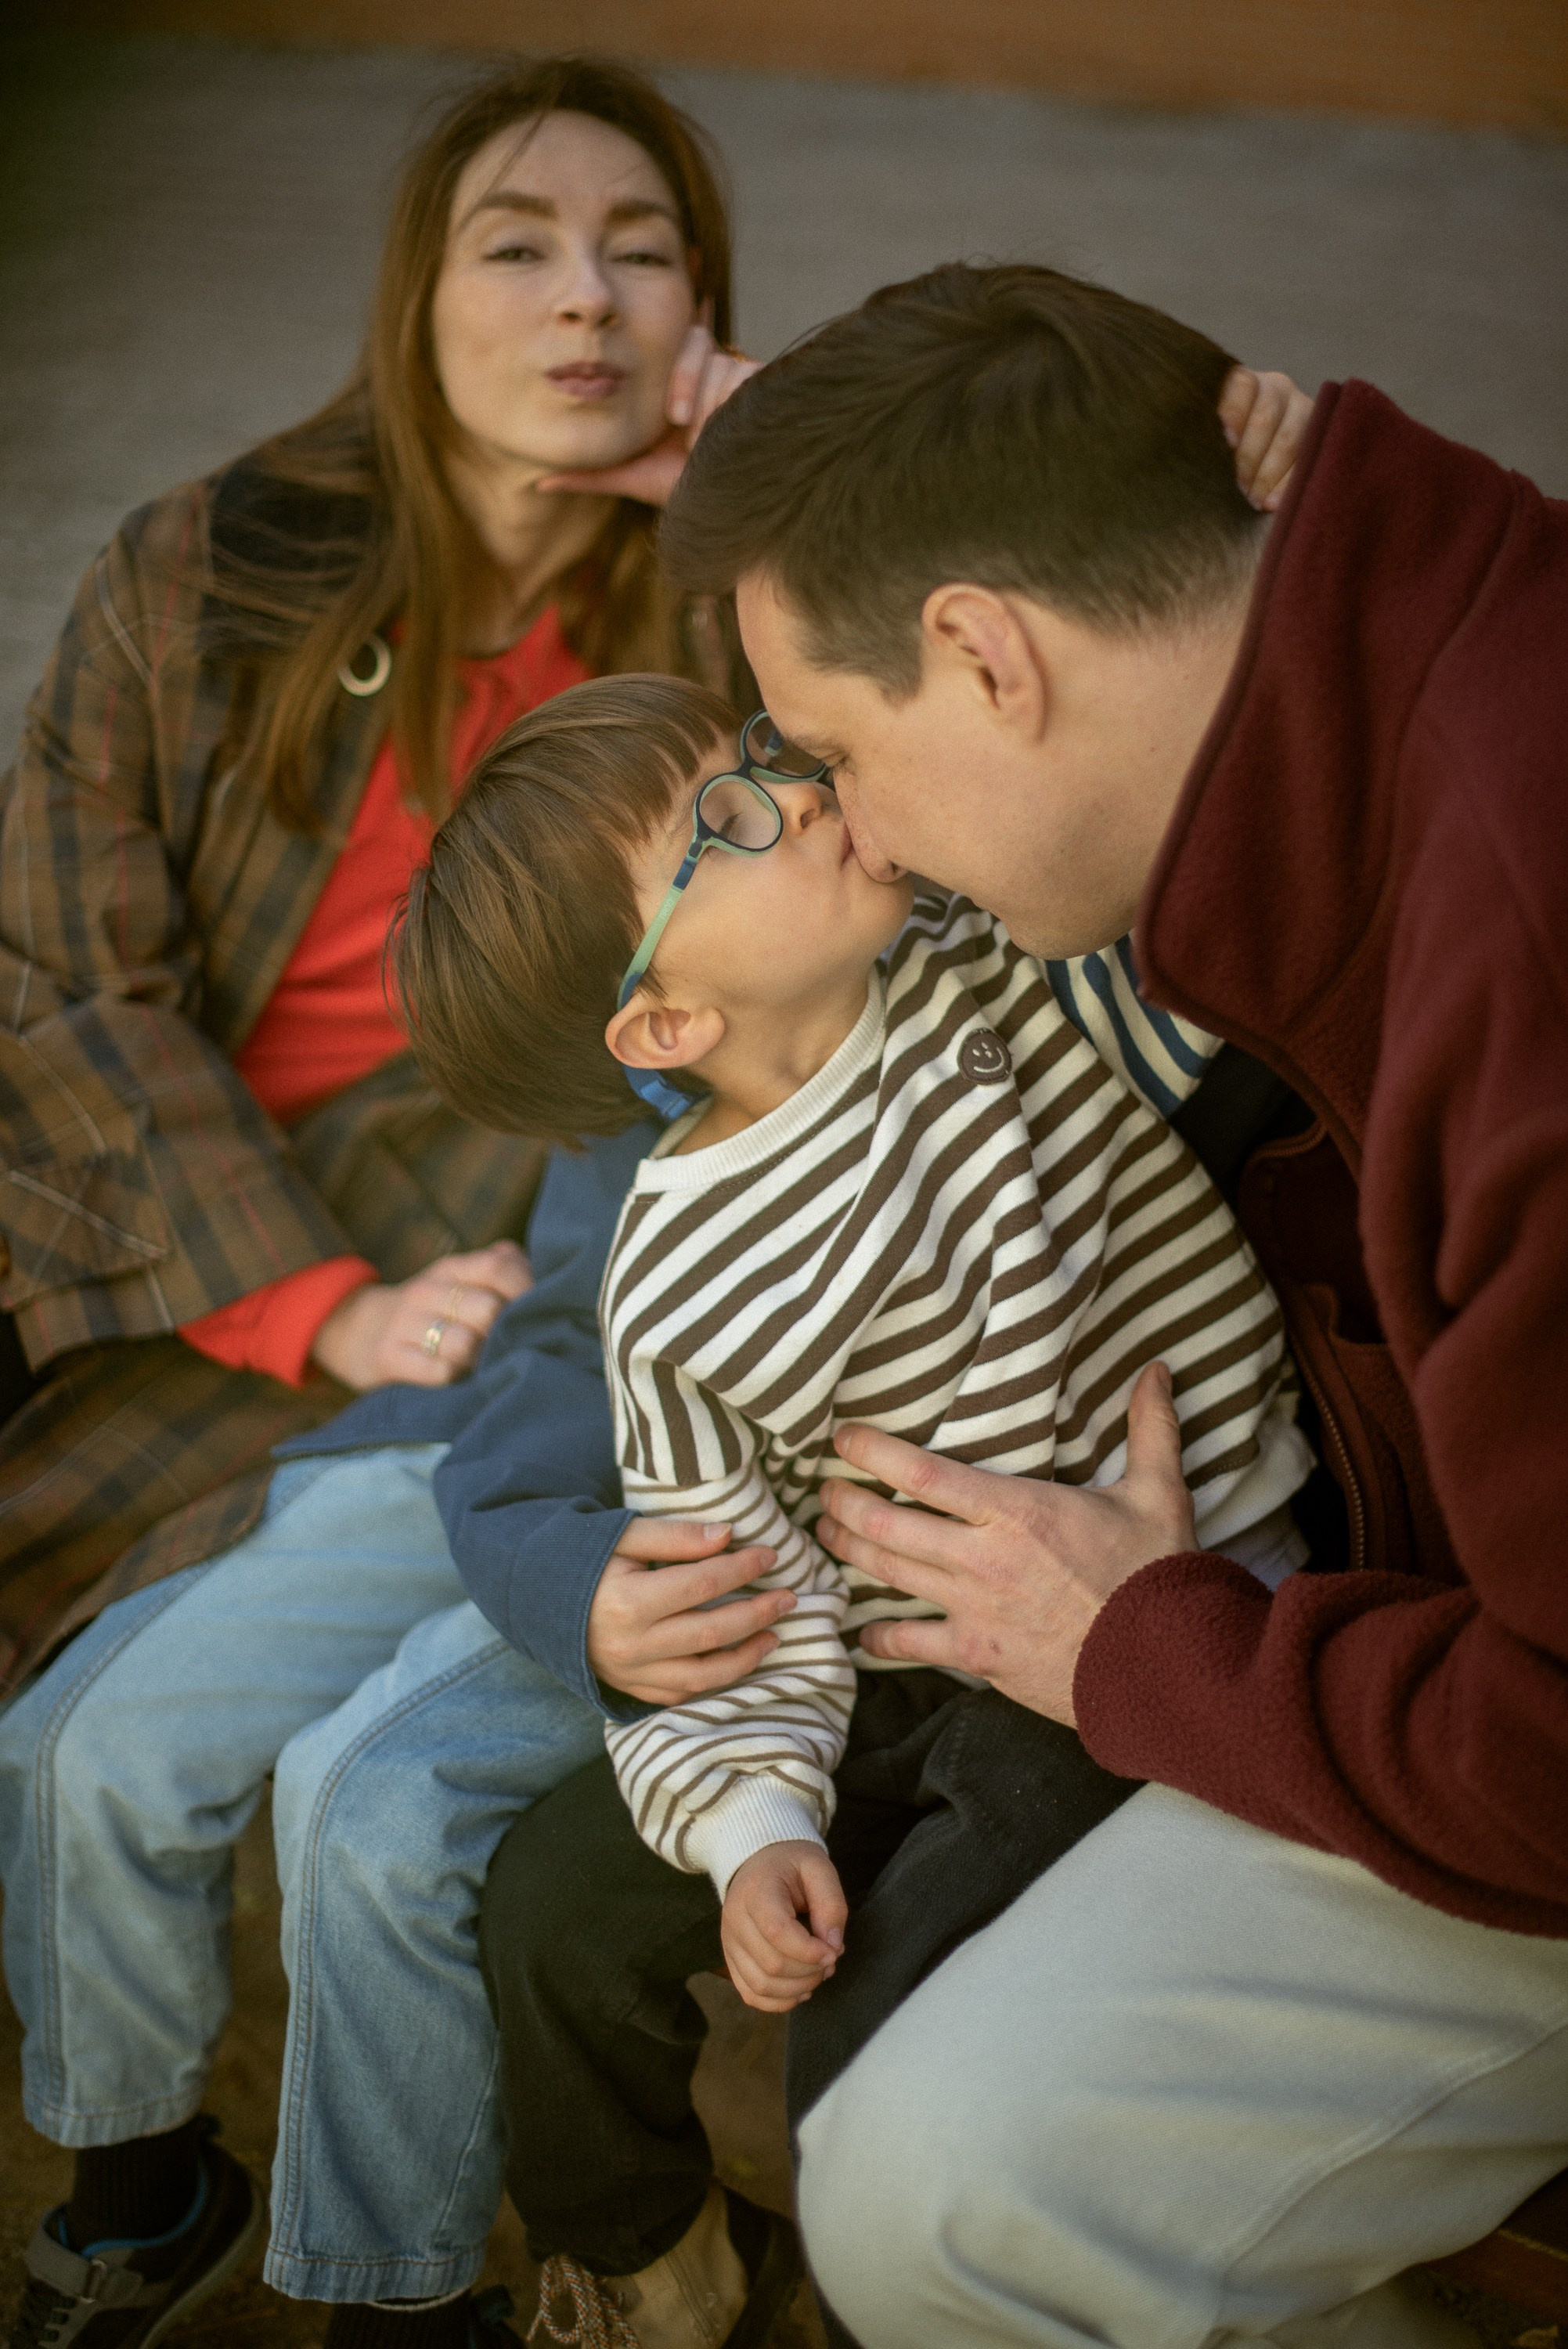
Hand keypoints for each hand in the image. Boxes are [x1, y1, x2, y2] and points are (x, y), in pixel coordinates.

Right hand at [309, 1241, 530, 1390]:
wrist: (355, 1330)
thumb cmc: (431, 1310)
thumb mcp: (459, 1282)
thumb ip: (502, 1271)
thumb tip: (551, 1276)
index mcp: (452, 1269)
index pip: (500, 1265)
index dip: (528, 1290)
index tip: (541, 1314)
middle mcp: (428, 1290)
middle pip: (489, 1309)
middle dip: (506, 1334)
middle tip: (510, 1349)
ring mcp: (405, 1323)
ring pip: (465, 1344)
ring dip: (481, 1361)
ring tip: (482, 1366)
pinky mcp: (388, 1357)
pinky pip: (438, 1372)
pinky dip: (454, 1378)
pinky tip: (456, 1379)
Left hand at [535, 322, 759, 506]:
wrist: (730, 512)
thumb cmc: (686, 494)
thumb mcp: (633, 478)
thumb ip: (591, 474)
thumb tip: (539, 482)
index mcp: (681, 383)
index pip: (676, 341)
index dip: (671, 363)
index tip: (666, 413)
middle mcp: (712, 373)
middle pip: (697, 342)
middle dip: (687, 380)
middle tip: (680, 424)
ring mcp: (741, 378)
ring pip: (723, 363)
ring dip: (710, 406)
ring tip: (705, 445)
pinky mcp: (765, 386)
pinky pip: (745, 375)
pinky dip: (733, 406)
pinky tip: (729, 438)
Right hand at [587, 1518, 791, 1702]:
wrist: (539, 1598)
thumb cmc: (586, 1558)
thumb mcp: (625, 1535)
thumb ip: (676, 1536)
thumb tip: (728, 1535)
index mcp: (627, 1601)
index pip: (701, 1584)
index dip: (741, 1568)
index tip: (769, 1554)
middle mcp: (631, 1645)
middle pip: (711, 1631)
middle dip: (757, 1613)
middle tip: (788, 1597)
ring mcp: (631, 1674)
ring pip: (703, 1673)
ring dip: (746, 1656)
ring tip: (774, 1635)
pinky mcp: (632, 1689)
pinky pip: (682, 1693)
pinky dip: (715, 1680)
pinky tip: (737, 1660)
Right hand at [722, 1841, 846, 2012]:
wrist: (758, 1861)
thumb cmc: (791, 1863)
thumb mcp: (818, 1868)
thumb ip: (831, 1904)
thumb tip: (833, 1946)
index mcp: (756, 1892)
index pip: (777, 1932)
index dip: (809, 1951)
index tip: (834, 1950)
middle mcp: (735, 1920)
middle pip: (771, 1965)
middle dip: (809, 1971)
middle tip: (830, 1958)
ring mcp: (729, 1943)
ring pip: (760, 1985)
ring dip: (797, 1989)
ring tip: (818, 1972)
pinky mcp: (731, 1960)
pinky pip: (751, 1994)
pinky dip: (779, 2001)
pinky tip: (800, 1989)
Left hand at [818, 1363, 1193, 1723]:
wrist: (1168, 1668)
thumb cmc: (1158, 1577)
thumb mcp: (1158, 1492)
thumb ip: (1150, 1427)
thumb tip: (1159, 1369)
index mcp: (1015, 1512)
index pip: (921, 1473)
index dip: (871, 1452)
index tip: (842, 1437)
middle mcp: (982, 1559)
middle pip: (885, 1525)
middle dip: (843, 1503)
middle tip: (822, 1489)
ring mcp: (974, 1610)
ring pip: (887, 1578)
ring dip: (848, 1552)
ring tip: (827, 1534)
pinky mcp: (978, 1656)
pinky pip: (908, 1645)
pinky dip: (876, 1638)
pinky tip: (861, 1631)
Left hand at [1220, 367, 1315, 510]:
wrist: (1261, 451)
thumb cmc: (1223, 447)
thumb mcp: (1214, 434)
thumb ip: (1210, 437)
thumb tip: (1202, 458)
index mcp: (1246, 382)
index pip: (1242, 385)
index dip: (1234, 411)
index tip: (1227, 442)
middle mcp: (1277, 389)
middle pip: (1265, 419)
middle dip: (1249, 457)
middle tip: (1238, 487)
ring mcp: (1303, 409)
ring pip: (1288, 441)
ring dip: (1268, 475)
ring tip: (1255, 501)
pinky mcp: (1320, 435)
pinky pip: (1307, 460)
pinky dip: (1289, 484)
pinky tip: (1274, 503)